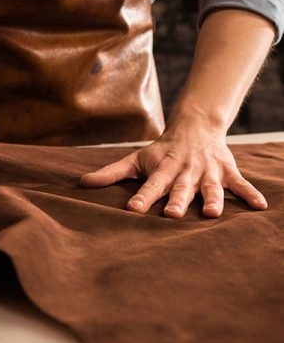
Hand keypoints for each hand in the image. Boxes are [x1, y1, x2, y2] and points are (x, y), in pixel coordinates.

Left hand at [79, 126, 267, 217]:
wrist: (195, 127)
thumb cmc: (160, 151)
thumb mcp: (135, 159)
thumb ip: (110, 173)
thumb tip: (81, 184)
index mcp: (162, 170)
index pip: (150, 185)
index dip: (142, 197)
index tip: (133, 209)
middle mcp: (184, 171)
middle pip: (181, 188)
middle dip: (178, 201)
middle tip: (173, 215)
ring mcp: (207, 171)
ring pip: (210, 187)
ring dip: (213, 199)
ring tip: (213, 214)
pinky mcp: (226, 171)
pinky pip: (240, 183)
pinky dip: (250, 194)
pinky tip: (261, 206)